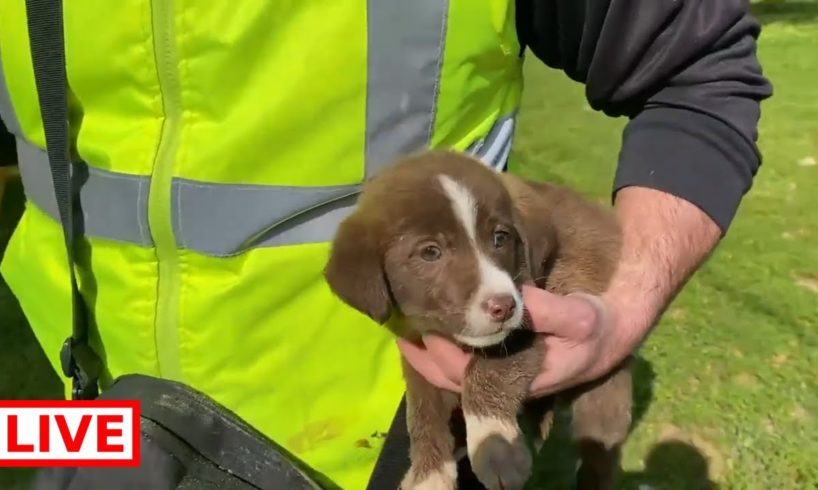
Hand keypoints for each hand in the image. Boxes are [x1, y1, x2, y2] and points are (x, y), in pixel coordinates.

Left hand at [396, 285, 633, 396]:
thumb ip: (545, 309)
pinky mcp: (506, 361)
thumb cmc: (596, 325)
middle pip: (455, 379)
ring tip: (406, 328)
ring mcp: (506, 373)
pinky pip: (467, 360)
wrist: (612, 333)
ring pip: (458, 373)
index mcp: (524, 376)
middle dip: (426, 357)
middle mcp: (510, 380)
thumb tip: (509, 301)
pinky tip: (431, 326)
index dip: (445, 356)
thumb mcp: (579, 315)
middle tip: (401, 328)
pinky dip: (445, 347)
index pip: (472, 375)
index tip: (427, 330)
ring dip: (430, 354)